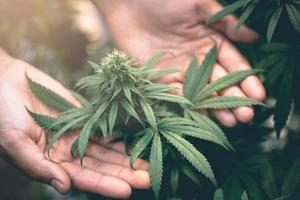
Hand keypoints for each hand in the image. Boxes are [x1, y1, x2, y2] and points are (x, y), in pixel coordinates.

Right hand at [0, 50, 149, 198]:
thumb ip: (38, 166)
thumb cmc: (2, 112)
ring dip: (128, 156)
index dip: (106, 184)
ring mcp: (77, 133)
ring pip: (107, 148)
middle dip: (125, 173)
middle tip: (149, 179)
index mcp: (52, 163)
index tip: (127, 190)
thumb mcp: (15, 142)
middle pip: (102, 165)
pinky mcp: (82, 115)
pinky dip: (120, 133)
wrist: (4, 80)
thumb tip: (65, 188)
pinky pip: (104, 126)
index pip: (84, 178)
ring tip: (150, 161)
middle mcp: (68, 151)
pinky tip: (137, 139)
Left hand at [93, 0, 265, 126]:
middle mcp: (197, 59)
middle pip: (219, 82)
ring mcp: (179, 70)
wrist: (128, 4)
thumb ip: (225, 22)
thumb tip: (254, 37)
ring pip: (201, 92)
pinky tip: (204, 118)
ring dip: (216, 107)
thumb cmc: (165, 0)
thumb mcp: (199, 5)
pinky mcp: (160, 78)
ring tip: (231, 122)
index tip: (258, 95)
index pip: (233, 64)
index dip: (246, 80)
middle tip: (246, 115)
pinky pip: (178, 94)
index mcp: (210, 41)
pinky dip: (190, 106)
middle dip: (234, 98)